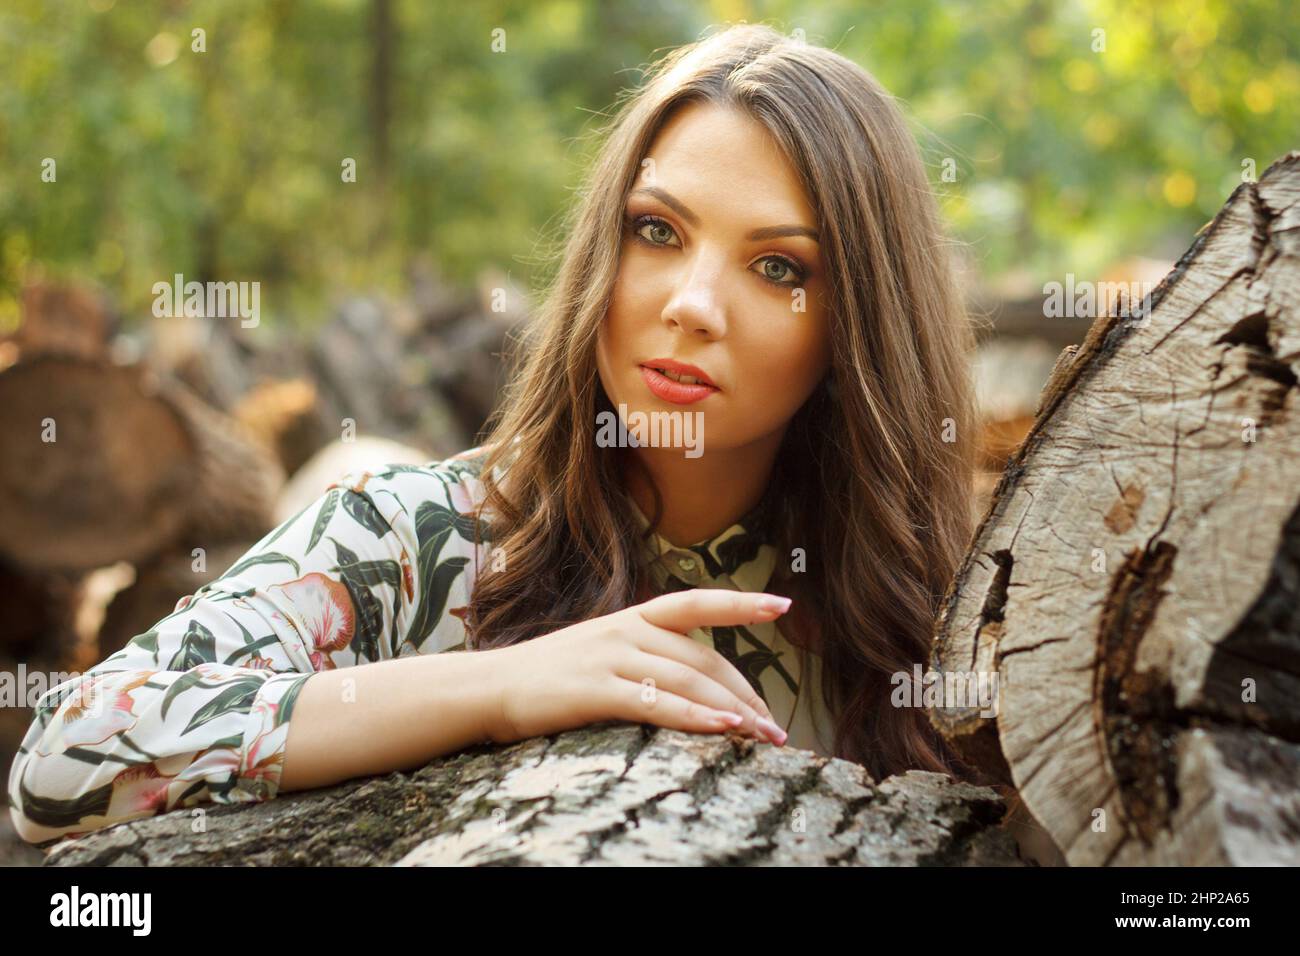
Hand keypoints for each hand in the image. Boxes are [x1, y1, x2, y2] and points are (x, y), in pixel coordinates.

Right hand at [486, 588, 791, 745]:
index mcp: (632, 617)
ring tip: (764, 737)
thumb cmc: (549, 677)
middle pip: (703, 658)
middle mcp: (626, 630)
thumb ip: (644, 656)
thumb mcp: (601, 652)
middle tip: (775, 727)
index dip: (741, 603)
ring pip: (688, 679)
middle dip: (746, 693)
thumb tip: (695, 681)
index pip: (697, 604)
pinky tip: (723, 729)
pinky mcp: (594, 689)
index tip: (783, 605)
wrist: (487, 688)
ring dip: (733, 710)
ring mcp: (610, 657)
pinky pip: (656, 702)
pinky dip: (695, 716)